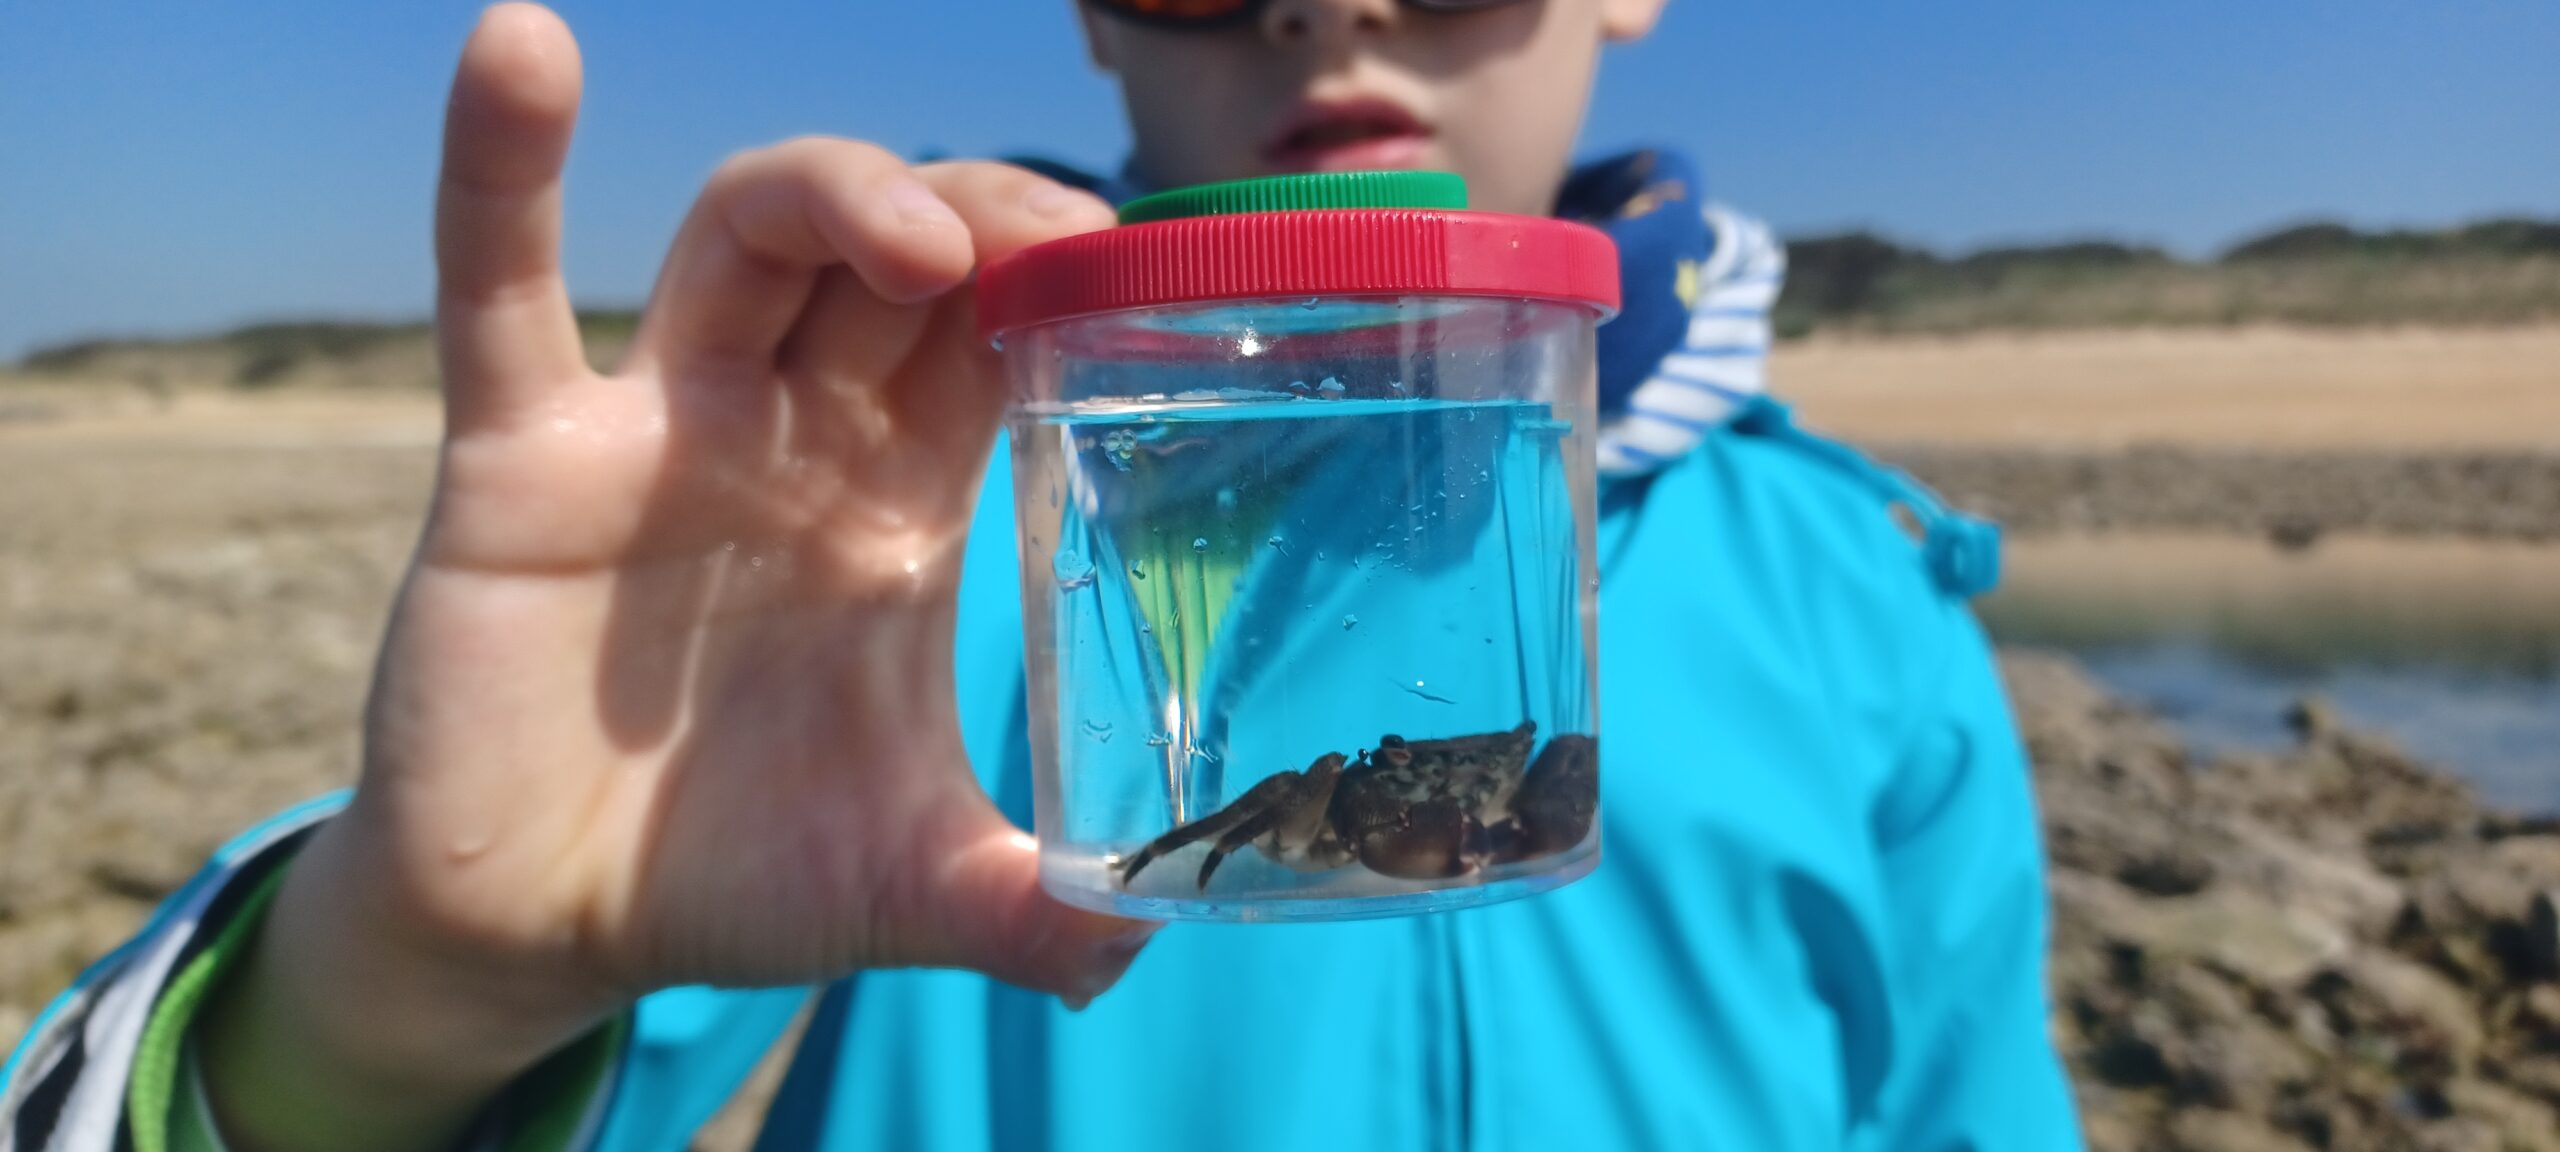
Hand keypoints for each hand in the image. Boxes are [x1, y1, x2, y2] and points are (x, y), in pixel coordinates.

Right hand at [199, 7, 1148, 1148]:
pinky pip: (498, 291)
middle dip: (978, 217)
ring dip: (831, 193)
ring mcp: (660, 431)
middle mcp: (793, 440)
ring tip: (914, 233)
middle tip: (1052, 243)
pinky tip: (521, 52)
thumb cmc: (734, 877)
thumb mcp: (902, 886)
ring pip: (748, 238)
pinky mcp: (524, 459)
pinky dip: (500, 173)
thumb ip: (1023, 907)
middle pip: (895, 258)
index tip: (1137, 278)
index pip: (996, 339)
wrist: (544, 930)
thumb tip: (1145, 947)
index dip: (1059, 285)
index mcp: (899, 508)